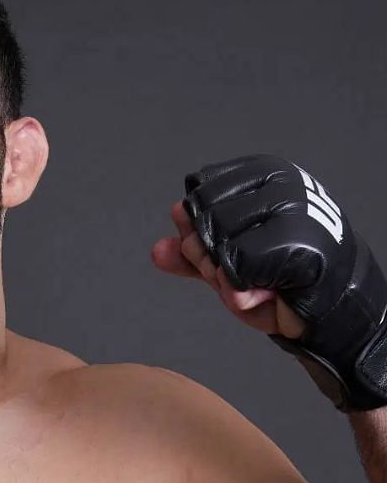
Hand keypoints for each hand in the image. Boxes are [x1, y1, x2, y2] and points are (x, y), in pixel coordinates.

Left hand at [159, 155, 386, 409]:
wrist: (324, 308)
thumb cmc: (276, 278)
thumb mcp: (222, 262)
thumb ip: (190, 252)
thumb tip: (159, 249)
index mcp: (262, 175)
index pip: (195, 200)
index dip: (199, 236)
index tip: (231, 251)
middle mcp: (280, 182)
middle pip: (203, 223)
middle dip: (210, 261)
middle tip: (245, 273)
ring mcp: (293, 208)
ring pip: (216, 247)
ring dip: (226, 280)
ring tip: (257, 283)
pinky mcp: (298, 241)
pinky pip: (235, 270)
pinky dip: (242, 292)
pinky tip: (269, 292)